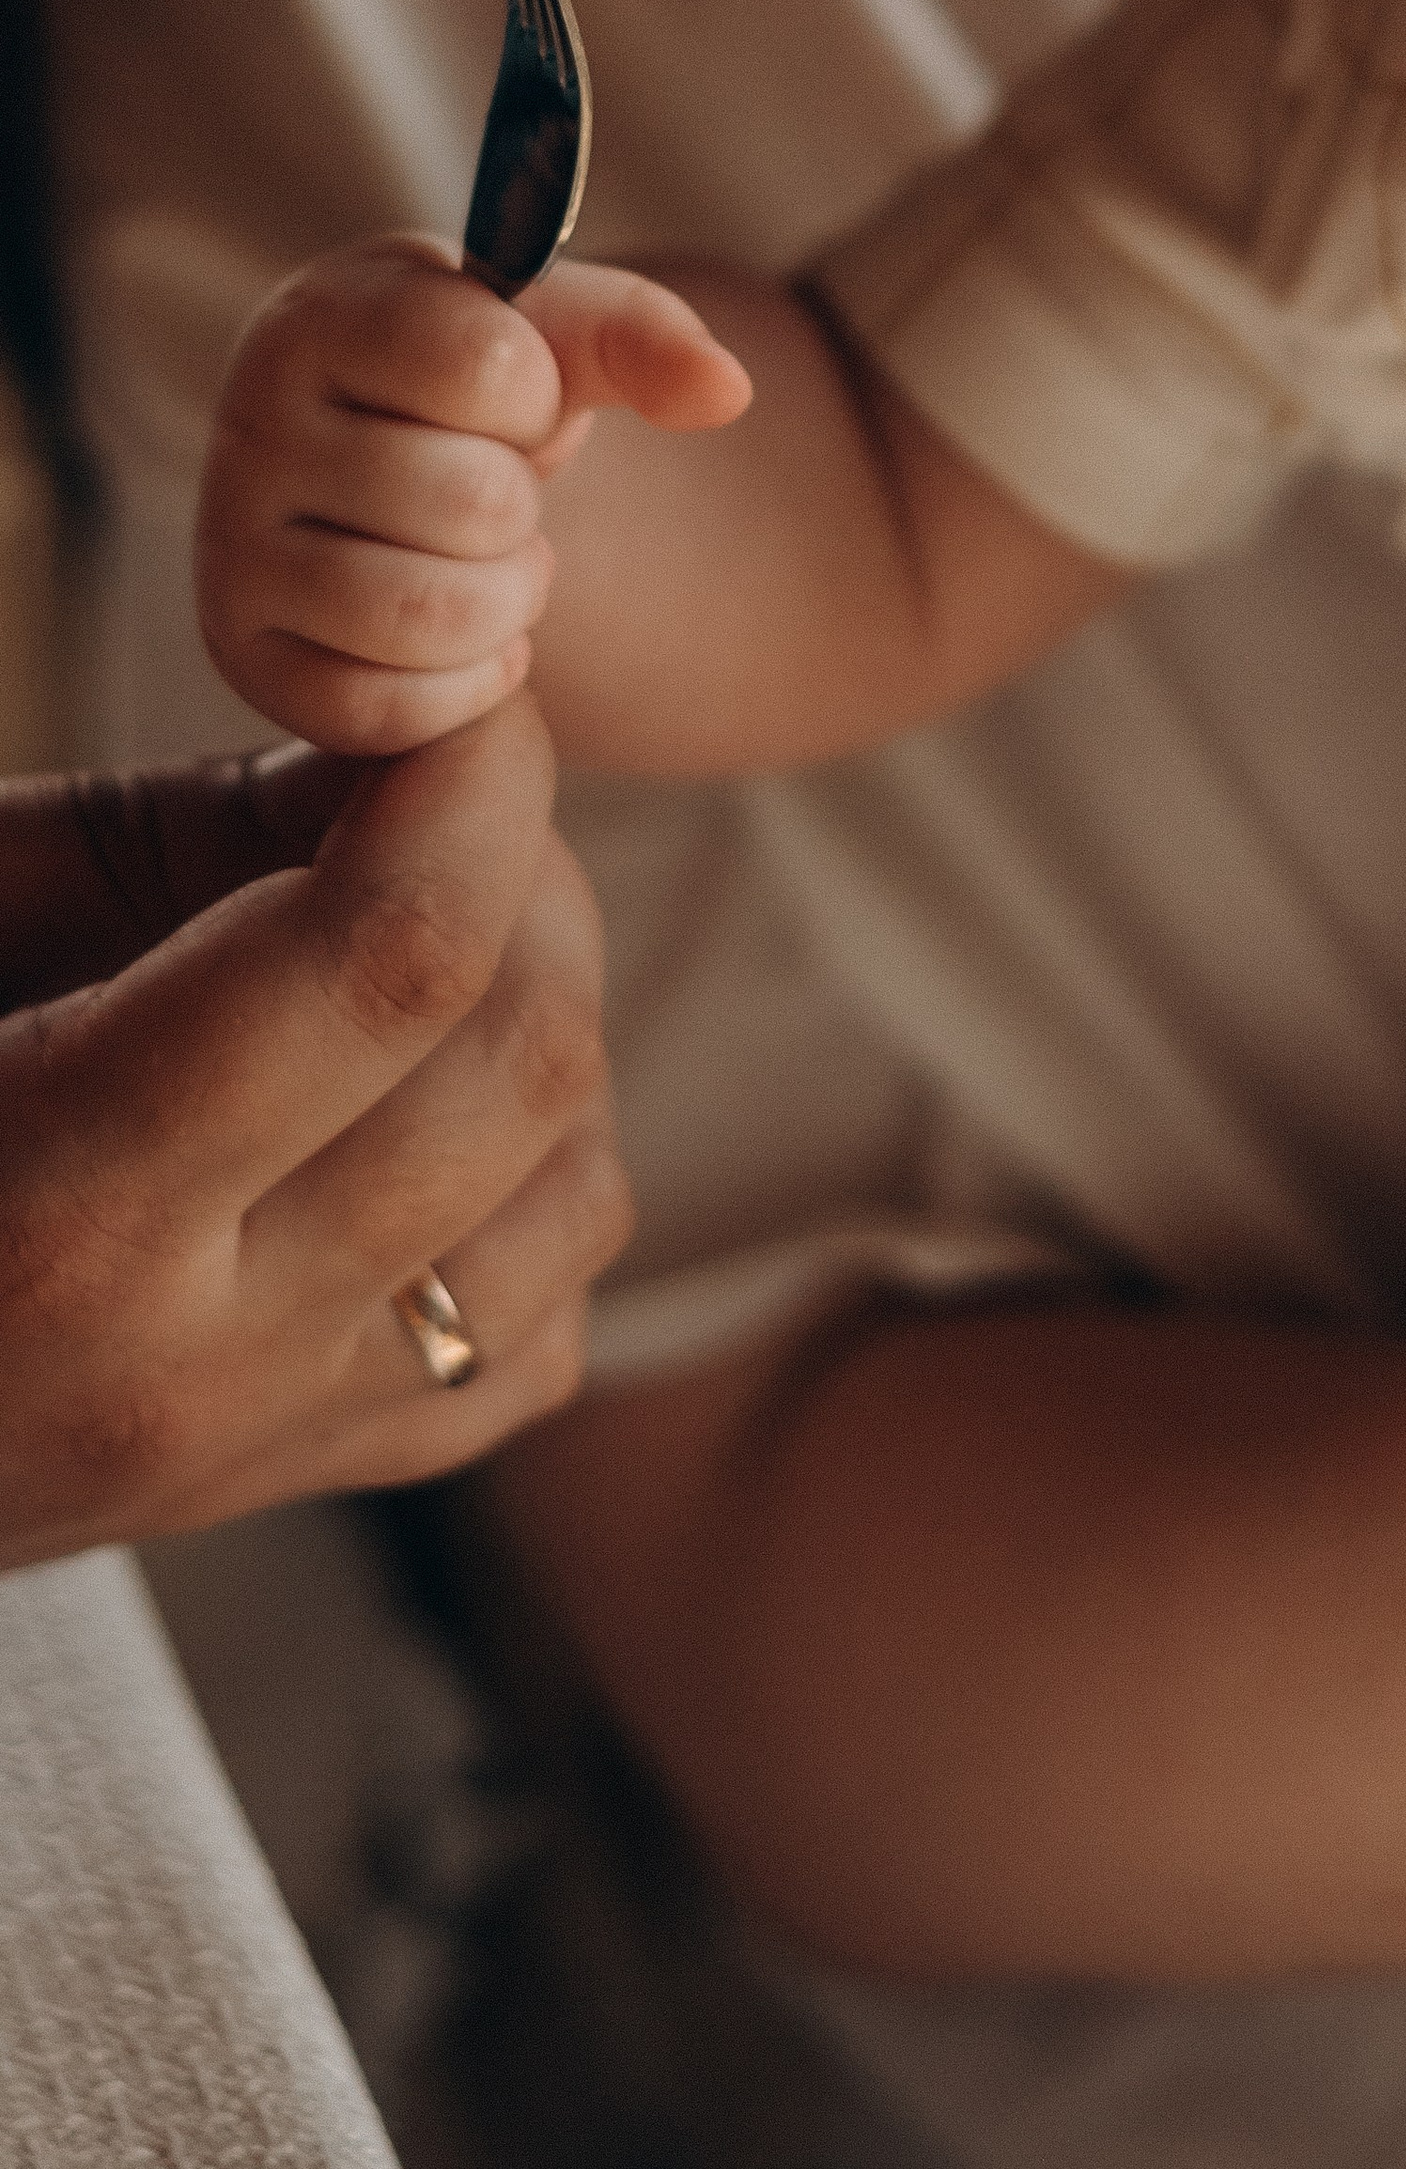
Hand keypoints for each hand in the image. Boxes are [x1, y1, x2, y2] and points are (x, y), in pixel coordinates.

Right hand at [0, 696, 629, 1565]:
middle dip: (527, 879)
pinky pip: (552, 1310)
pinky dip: (537, 1179)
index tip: (468, 691)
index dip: (476, 786)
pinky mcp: (332, 1477)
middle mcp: (195, 1359)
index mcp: (60, 1208)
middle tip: (441, 794)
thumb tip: (412, 750)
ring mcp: (277, 1444)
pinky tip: (416, 1106)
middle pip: (519, 1064)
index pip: (386, 964)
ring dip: (549, 1023)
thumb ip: (169, 841)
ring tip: (431, 937)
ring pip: (582, 1186)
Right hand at [197, 232, 751, 752]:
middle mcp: (251, 433)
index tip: (501, 395)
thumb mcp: (551, 336)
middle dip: (522, 510)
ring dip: (504, 602)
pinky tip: (462, 637)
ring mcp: (235, 555)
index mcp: (321, 320)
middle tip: (492, 496)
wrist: (387, 472)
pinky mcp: (253, 664)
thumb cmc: (471, 392)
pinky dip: (466, 683)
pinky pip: (394, 708)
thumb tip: (726, 390)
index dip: (533, 394)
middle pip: (474, 502)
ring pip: (432, 615)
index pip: (488, 366)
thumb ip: (643, 337)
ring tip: (485, 564)